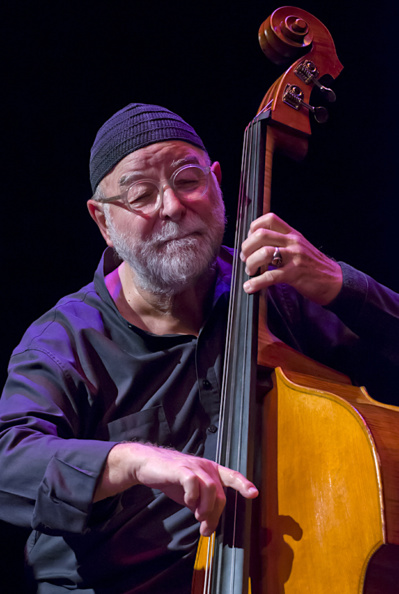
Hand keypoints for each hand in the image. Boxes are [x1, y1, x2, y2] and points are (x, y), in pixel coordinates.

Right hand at [94, 442, 257, 536]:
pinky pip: (193, 483)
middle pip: (220, 494)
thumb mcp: (191, 493)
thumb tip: (210, 526)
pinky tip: (187, 502)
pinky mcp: (181, 469)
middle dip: (215, 515)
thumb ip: (202, 505)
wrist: (148, 464)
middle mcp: (205, 467)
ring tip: (197, 516)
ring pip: (211, 489)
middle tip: (206, 528)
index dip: (243, 484)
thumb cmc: (171, 477)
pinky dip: (192, 496)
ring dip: (206, 508)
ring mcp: (194, 466)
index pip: (232, 476)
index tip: (254, 493)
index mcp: (211, 470)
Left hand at [240, 213, 342, 304]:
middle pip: (261, 235)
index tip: (249, 240)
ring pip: (264, 253)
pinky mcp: (295, 274)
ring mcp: (295, 257)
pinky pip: (270, 276)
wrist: (334, 281)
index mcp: (293, 234)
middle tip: (245, 258)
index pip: (269, 219)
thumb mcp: (299, 247)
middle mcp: (293, 242)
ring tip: (250, 271)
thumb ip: (282, 243)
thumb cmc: (314, 266)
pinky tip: (250, 287)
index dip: (253, 228)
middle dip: (247, 247)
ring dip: (250, 263)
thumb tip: (257, 247)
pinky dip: (256, 282)